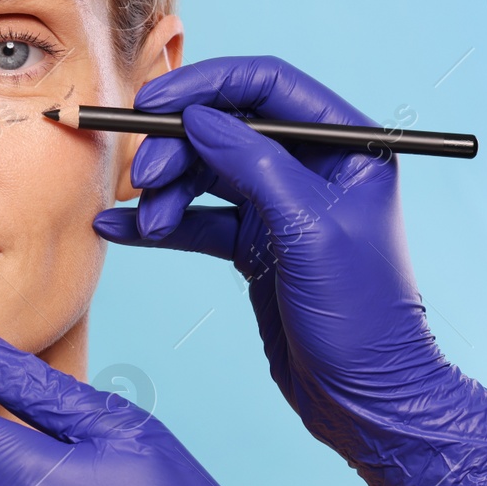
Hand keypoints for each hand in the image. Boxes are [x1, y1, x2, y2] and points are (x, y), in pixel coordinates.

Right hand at [92, 55, 486, 485]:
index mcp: (347, 145)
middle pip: (227, 127)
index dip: (206, 86)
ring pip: (206, 172)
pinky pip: (198, 219)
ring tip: (145, 223)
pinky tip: (120, 229)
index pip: (268, 85)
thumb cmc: (362, 316)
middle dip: (177, 148)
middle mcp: (313, 167)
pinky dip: (160, 223)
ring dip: (166, 191)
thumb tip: (197, 118)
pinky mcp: (256, 246)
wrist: (366, 400)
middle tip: (143, 177)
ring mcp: (281, 206)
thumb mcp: (308, 229)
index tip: (153, 103)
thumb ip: (253, 165)